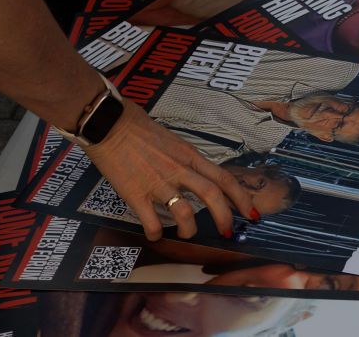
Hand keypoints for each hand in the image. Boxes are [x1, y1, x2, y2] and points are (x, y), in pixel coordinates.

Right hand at [84, 100, 256, 240]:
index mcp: (190, 156)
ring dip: (189, 230)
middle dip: (225, 218)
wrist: (109, 124)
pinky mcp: (136, 194)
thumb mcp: (173, 141)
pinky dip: (156, 233)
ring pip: (186, 214)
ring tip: (186, 233)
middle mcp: (179, 170)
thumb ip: (186, 160)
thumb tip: (197, 176)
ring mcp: (158, 183)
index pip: (224, 178)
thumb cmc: (139, 128)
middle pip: (212, 197)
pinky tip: (155, 234)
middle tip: (228, 232)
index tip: (249, 212)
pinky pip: (152, 222)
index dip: (241, 197)